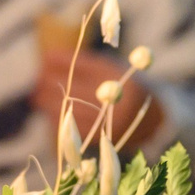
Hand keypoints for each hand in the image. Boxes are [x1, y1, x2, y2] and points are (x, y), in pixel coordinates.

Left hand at [34, 47, 166, 150]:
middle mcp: (117, 100)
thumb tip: (52, 60)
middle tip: (36, 78)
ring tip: (36, 96)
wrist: (157, 121)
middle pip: (75, 88)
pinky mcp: (104, 139)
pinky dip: (58, 119)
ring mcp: (110, 121)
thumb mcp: (117, 71)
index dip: (63, 61)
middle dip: (51, 82)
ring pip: (70, 110)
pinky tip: (49, 113)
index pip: (85, 66)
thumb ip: (90, 67)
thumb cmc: (130, 89)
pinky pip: (74, 129)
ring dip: (49, 103)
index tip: (46, 56)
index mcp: (122, 78)